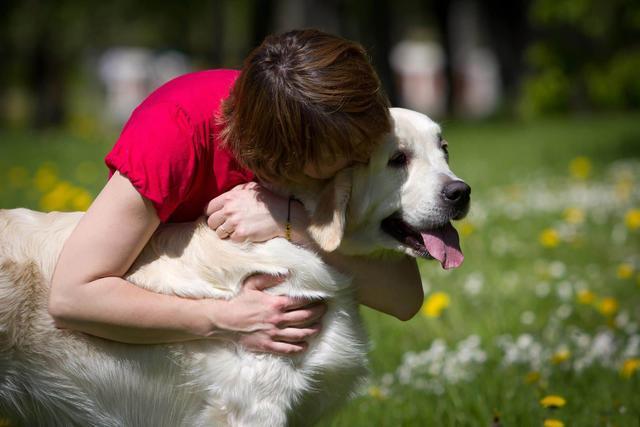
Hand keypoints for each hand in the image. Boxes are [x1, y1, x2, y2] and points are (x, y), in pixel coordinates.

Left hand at [205, 182, 289, 242]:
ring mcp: (235, 222)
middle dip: (217, 225)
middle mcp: (229, 209)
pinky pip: (231, 240)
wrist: (283, 214)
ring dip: (226, 234)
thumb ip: (236, 191)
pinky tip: (245, 234)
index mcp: (230, 197)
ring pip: (219, 233)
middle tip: (226, 226)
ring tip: (236, 231)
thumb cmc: (268, 200)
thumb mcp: (251, 188)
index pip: (208, 208)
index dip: (212, 214)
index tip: (217, 217)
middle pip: (211, 222)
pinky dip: (237, 239)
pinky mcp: (241, 234)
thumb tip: (226, 195)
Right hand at [210, 273, 326, 354]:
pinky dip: (299, 347)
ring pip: (299, 334)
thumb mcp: (252, 284)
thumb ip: (270, 278)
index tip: (320, 298)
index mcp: (275, 303)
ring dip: (312, 330)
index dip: (313, 300)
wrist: (224, 320)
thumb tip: (287, 273)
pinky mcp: (268, 345)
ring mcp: (274, 334)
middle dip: (318, 313)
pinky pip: (287, 349)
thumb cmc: (239, 301)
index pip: (300, 302)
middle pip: (305, 317)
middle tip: (324, 310)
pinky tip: (305, 345)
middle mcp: (278, 319)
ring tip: (319, 327)